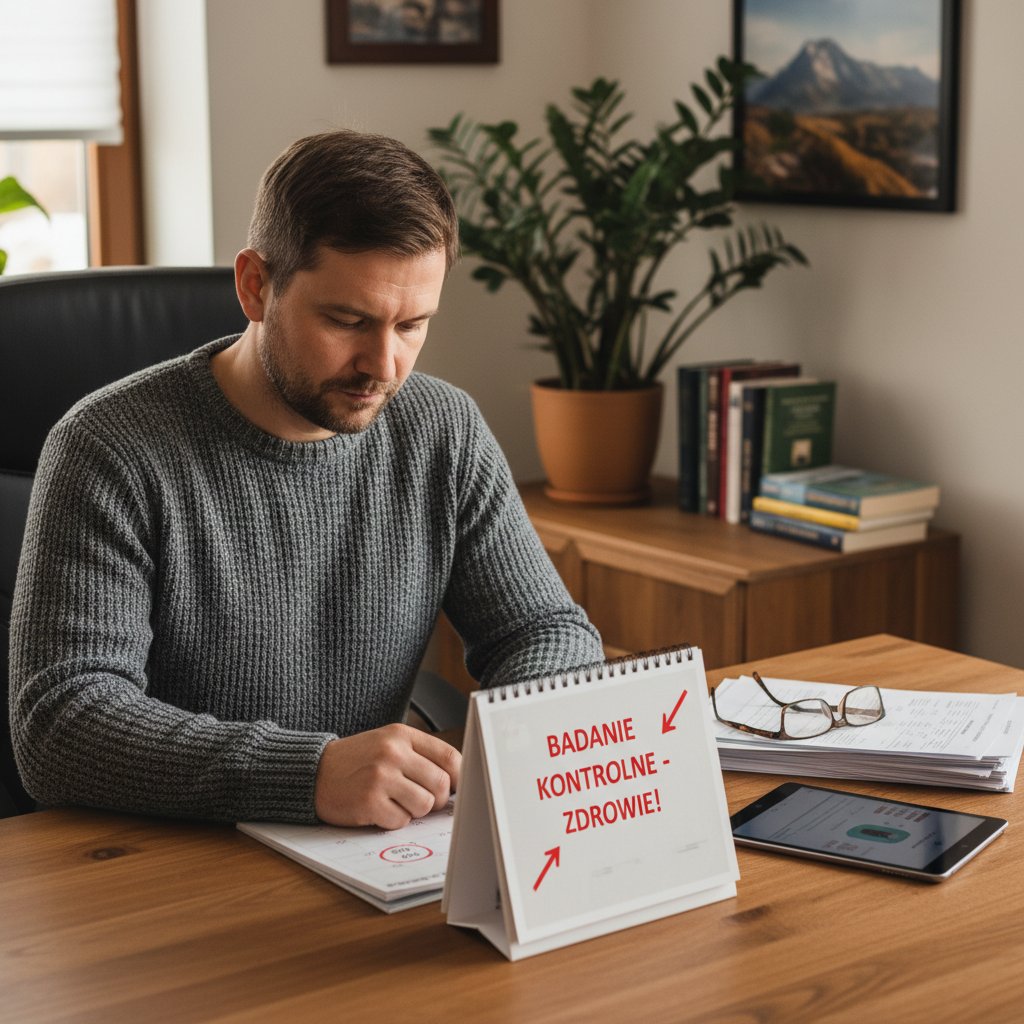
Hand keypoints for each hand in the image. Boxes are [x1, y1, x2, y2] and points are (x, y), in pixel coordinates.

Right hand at [314, 724, 460, 828]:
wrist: (313, 771)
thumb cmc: (357, 761)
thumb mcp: (387, 744)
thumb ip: (419, 756)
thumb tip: (457, 782)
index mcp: (401, 735)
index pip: (449, 756)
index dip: (459, 776)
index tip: (456, 788)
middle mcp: (392, 753)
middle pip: (440, 784)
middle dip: (436, 799)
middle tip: (421, 800)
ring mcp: (380, 777)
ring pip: (424, 805)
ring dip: (415, 811)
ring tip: (397, 803)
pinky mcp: (368, 801)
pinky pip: (400, 821)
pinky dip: (393, 820)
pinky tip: (379, 809)